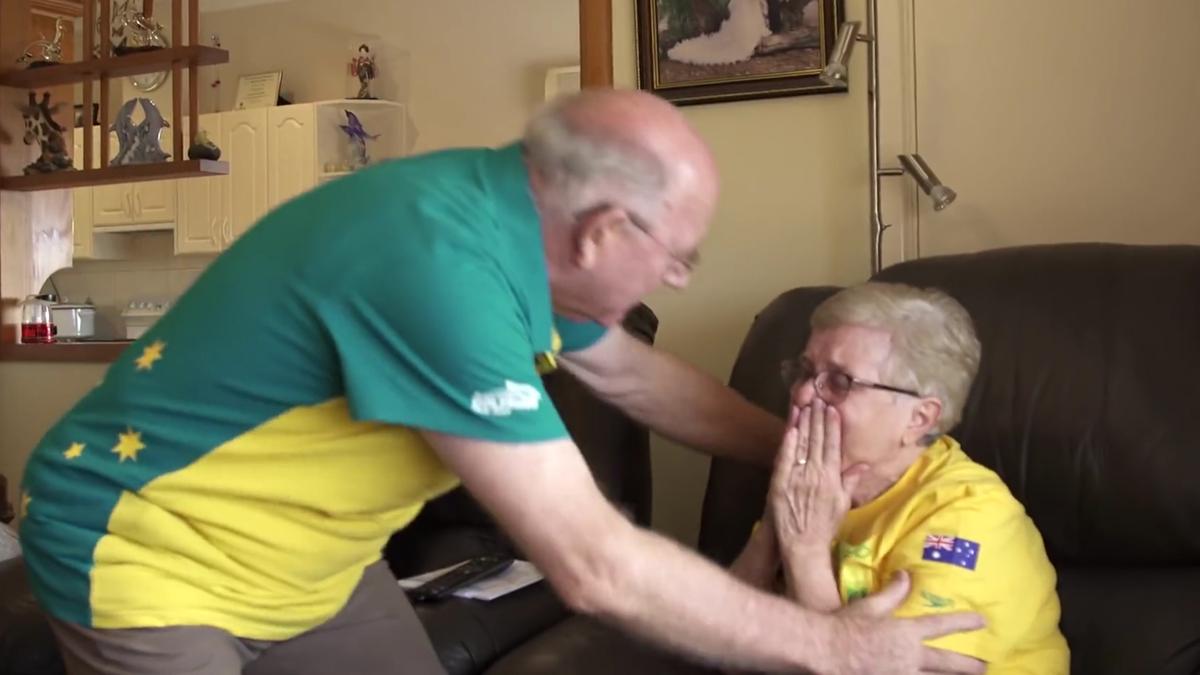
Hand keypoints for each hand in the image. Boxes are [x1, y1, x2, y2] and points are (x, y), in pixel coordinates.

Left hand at [769, 400, 865, 558]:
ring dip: (803, 424)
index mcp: (832, 479)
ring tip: (805, 405)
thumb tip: (863, 464)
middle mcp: (815, 476)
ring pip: (801, 446)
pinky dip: (788, 443)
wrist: (803, 545)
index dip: (833, 426)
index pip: (833, 446)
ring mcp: (797, 479)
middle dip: (818, 418)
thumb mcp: (843, 503)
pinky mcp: (780, 484)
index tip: (833, 409)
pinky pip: (785, 460)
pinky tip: (791, 428)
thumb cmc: (825, 525)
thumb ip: (850, 480)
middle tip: (818, 398)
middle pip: (817, 441)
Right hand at [830, 571, 986, 674]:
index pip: (941, 626)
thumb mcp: (869, 605)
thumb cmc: (845, 625)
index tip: (982, 621)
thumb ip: (891, 592)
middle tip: (984, 666)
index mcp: (906, 634)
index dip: (963, 622)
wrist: (826, 651)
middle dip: (968, 665)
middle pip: (946, 663)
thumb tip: (906, 575)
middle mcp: (910, 658)